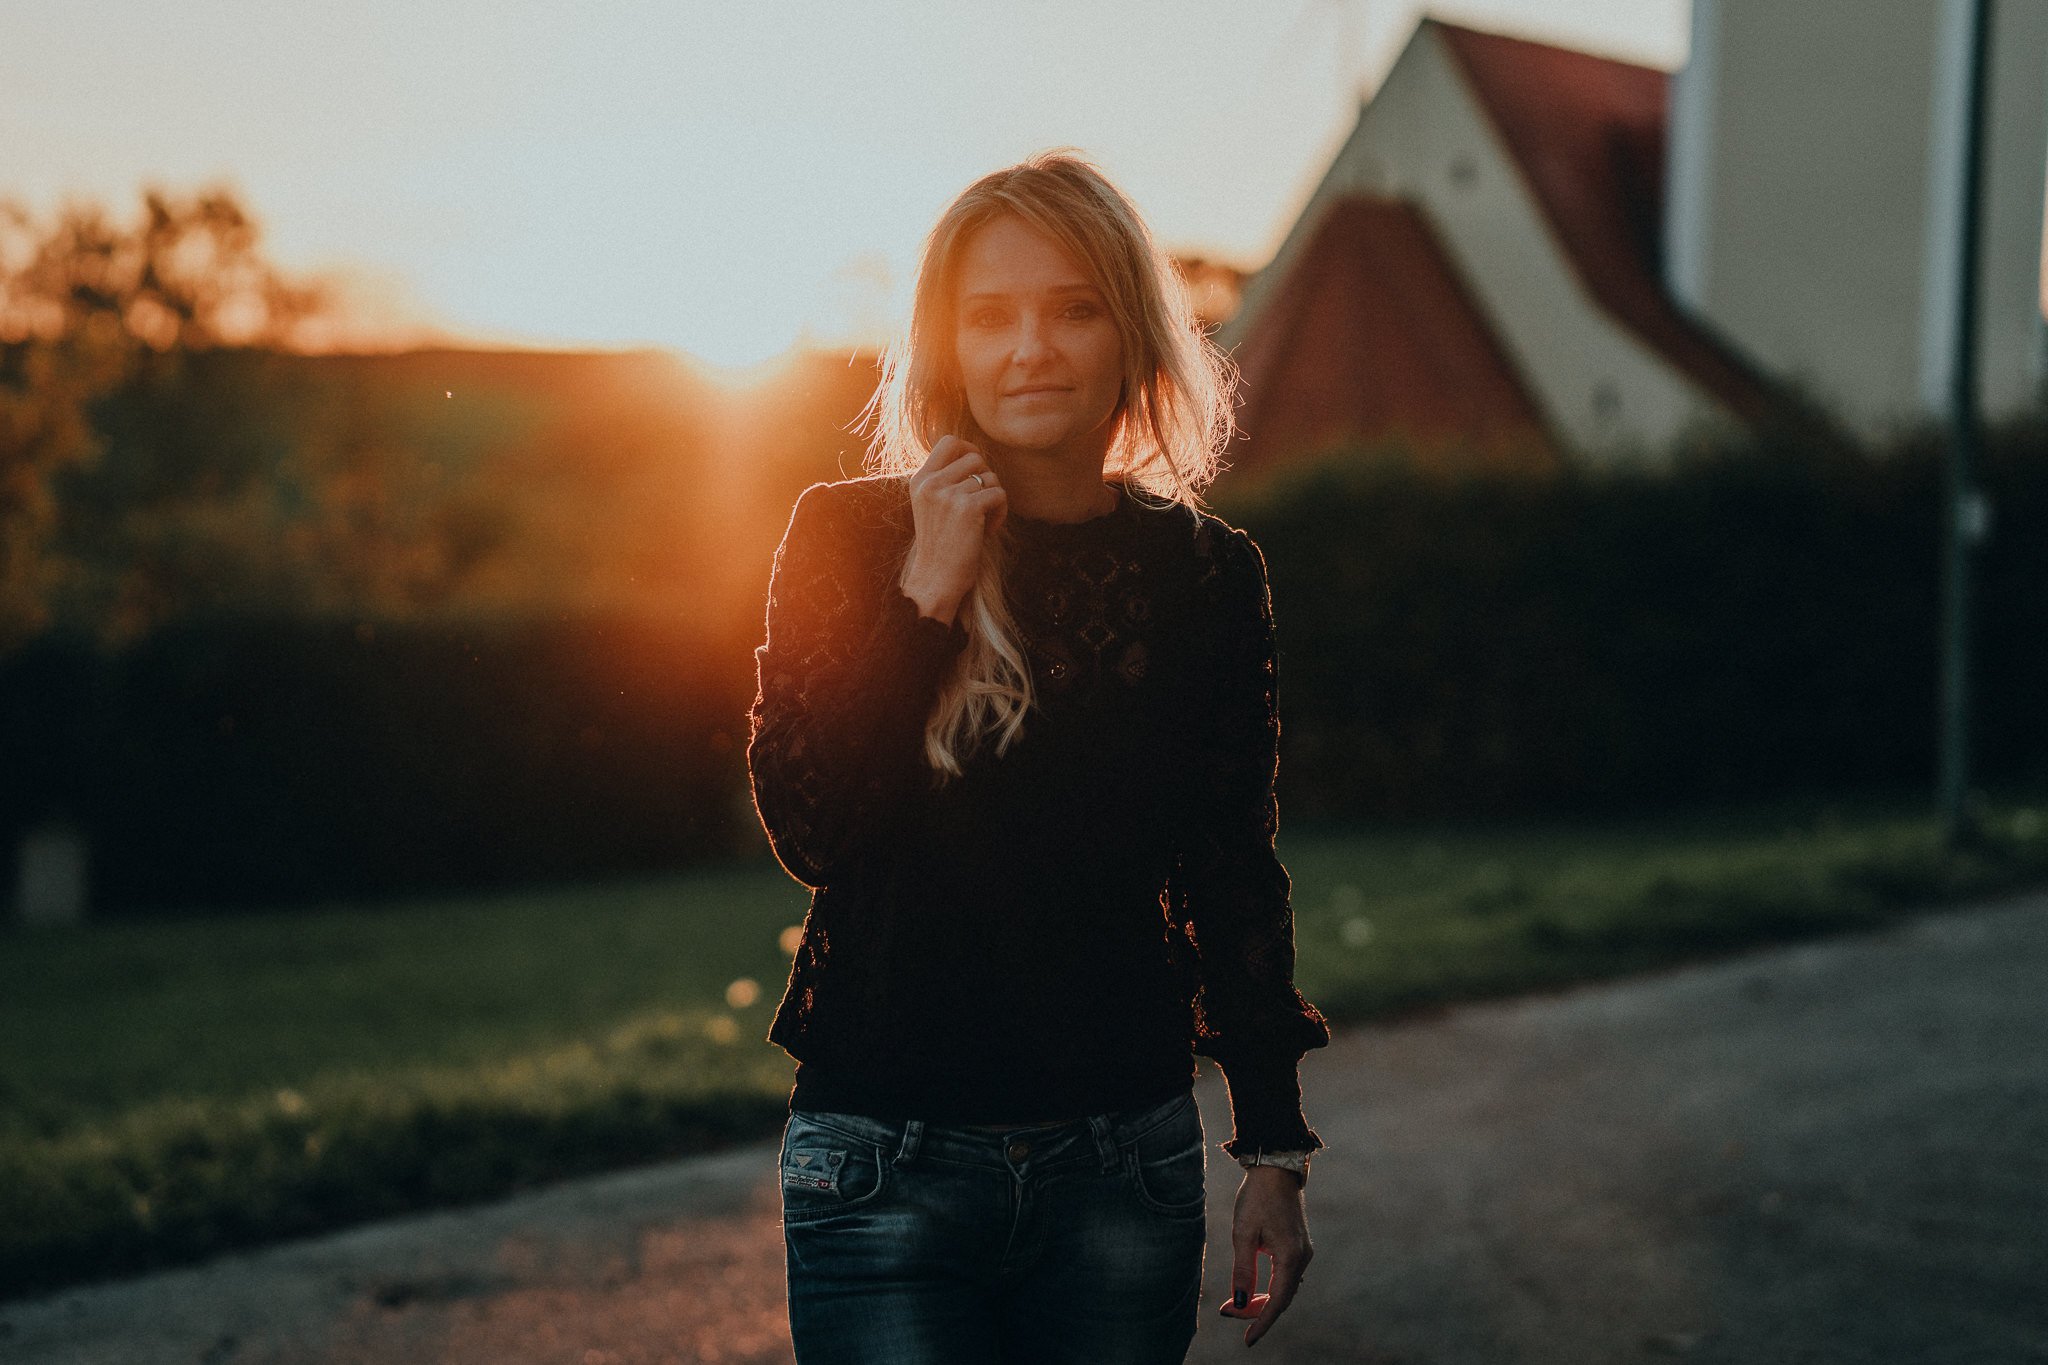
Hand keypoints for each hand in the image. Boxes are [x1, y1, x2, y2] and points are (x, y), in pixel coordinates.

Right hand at [902, 435, 1005, 624]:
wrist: (935, 579)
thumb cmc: (940, 544)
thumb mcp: (931, 505)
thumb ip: (945, 479)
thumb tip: (975, 454)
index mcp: (920, 480)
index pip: (949, 442)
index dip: (969, 449)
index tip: (975, 471)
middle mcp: (931, 484)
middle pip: (975, 457)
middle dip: (986, 477)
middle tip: (981, 502)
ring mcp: (948, 495)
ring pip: (990, 477)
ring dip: (994, 498)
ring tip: (983, 521)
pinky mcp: (968, 508)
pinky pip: (999, 494)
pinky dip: (1000, 513)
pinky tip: (988, 531)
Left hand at [1217, 1166, 1311, 1347]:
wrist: (1275, 1170)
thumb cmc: (1256, 1199)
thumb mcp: (1243, 1234)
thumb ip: (1243, 1270)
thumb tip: (1239, 1302)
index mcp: (1290, 1257)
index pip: (1277, 1302)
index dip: (1261, 1322)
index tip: (1247, 1341)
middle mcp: (1302, 1258)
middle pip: (1281, 1298)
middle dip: (1256, 1311)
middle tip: (1227, 1312)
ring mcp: (1303, 1252)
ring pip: (1284, 1288)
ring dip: (1262, 1299)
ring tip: (1235, 1303)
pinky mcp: (1299, 1246)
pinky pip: (1285, 1277)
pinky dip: (1270, 1287)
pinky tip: (1253, 1289)